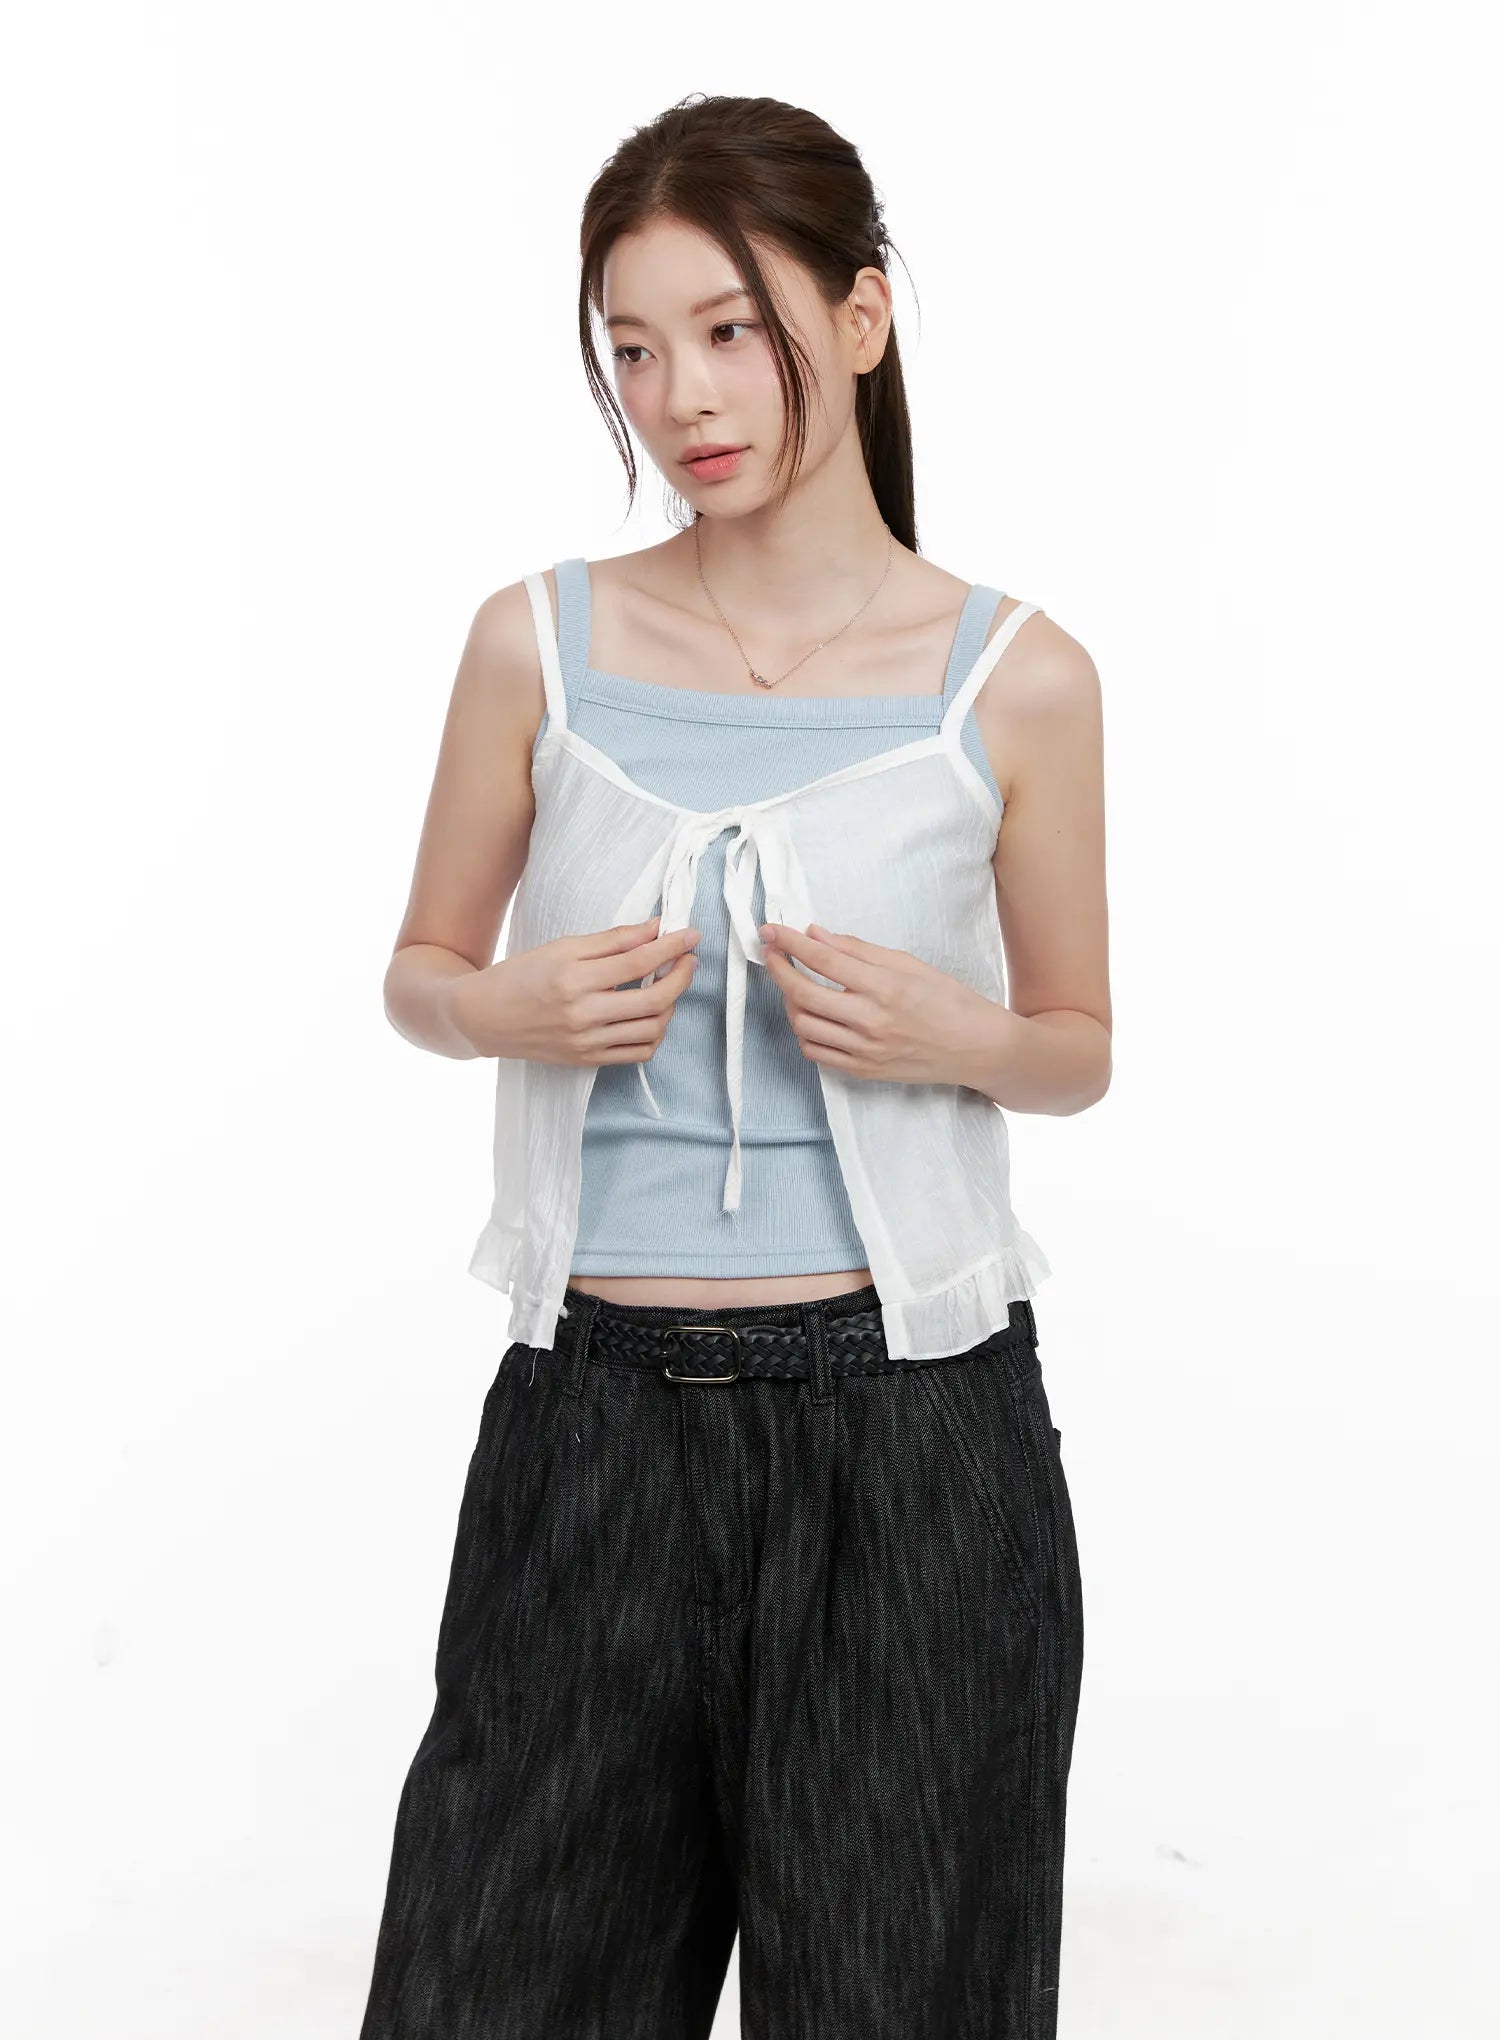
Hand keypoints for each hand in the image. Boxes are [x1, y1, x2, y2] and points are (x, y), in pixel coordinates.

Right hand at [451, 915, 700, 1063]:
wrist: (484, 1016)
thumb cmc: (522, 975)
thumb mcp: (562, 948)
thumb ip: (612, 940)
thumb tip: (655, 929)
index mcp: (574, 979)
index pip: (639, 962)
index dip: (672, 947)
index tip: (690, 935)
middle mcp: (583, 1015)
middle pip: (654, 999)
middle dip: (682, 976)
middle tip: (688, 960)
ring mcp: (586, 1042)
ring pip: (652, 1029)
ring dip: (671, 1005)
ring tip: (668, 986)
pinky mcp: (587, 1060)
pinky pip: (637, 1054)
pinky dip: (655, 1035)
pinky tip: (652, 1015)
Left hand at [757, 921, 1016, 1089]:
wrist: (976, 1048)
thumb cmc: (948, 1000)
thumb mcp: (909, 964)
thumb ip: (858, 950)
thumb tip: (815, 934)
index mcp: (884, 987)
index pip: (822, 960)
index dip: (790, 943)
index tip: (771, 930)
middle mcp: (871, 1020)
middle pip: (803, 993)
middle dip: (778, 969)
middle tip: (770, 952)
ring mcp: (865, 1050)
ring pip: (804, 1025)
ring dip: (789, 1001)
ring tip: (794, 984)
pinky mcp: (864, 1071)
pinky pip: (817, 1053)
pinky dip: (804, 1032)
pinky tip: (810, 1016)